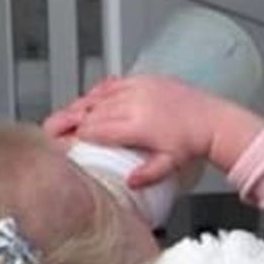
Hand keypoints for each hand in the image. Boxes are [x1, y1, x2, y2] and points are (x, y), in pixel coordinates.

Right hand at [43, 75, 230, 186]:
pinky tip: (89, 100)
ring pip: (98, 97)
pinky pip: (112, 84)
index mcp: (137, 125)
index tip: (64, 144)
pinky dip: (98, 93)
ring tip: (65, 116)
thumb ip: (150, 173)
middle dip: (70, 121)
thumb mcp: (171, 164)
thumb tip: (131, 183)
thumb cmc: (191, 143)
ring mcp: (137, 88)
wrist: (212, 120)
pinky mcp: (142, 79)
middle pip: (91, 112)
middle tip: (51, 130)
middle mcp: (134, 103)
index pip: (96, 130)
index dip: (77, 137)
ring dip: (80, 106)